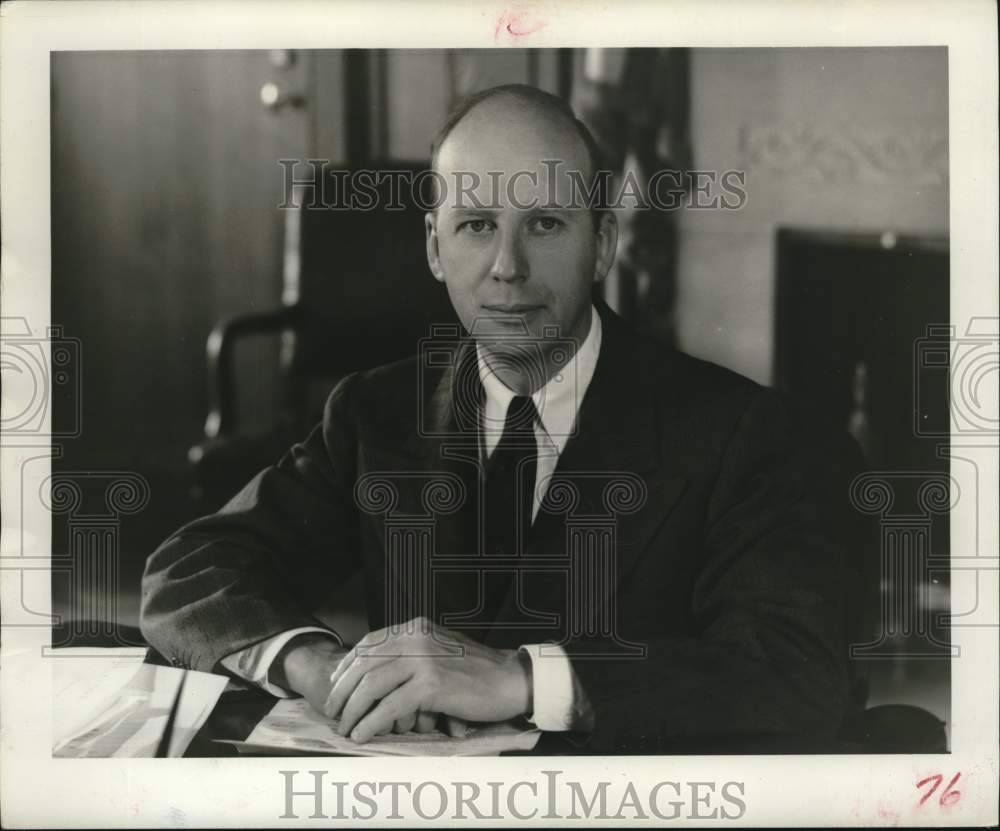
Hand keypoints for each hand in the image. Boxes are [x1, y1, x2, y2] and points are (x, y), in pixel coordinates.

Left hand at [273, 632, 484, 738]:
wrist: (510, 680)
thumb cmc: (477, 671)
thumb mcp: (440, 651)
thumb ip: (412, 654)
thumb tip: (377, 674)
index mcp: (416, 628)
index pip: (370, 643)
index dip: (348, 666)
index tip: (336, 685)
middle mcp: (416, 638)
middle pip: (365, 664)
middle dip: (343, 691)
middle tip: (334, 712)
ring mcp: (423, 659)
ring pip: (372, 685)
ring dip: (353, 710)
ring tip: (345, 728)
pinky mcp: (431, 684)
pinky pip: (390, 706)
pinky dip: (372, 723)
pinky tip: (363, 734)